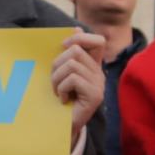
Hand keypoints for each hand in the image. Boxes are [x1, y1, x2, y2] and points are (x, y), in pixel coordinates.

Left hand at [52, 28, 104, 150]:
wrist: (62, 127)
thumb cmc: (59, 99)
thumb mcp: (61, 73)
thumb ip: (67, 53)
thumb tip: (75, 27)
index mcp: (92, 66)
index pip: (97, 41)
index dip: (80, 37)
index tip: (62, 45)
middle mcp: (99, 73)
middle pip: (75, 50)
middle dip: (57, 64)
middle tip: (55, 81)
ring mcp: (99, 84)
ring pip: (71, 64)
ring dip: (56, 78)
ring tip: (57, 91)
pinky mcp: (95, 95)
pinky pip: (73, 79)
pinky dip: (61, 89)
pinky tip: (63, 99)